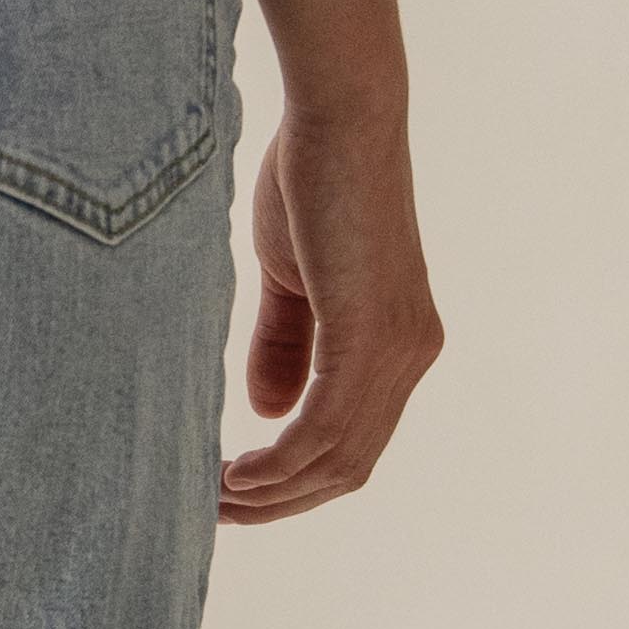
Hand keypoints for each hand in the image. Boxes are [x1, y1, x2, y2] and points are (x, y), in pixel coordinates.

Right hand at [220, 98, 439, 522]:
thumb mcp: (291, 279)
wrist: (339, 117)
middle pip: (352, 465)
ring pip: (340, 458)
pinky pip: (327, 428)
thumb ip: (284, 345)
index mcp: (400, 343)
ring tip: (216, 499)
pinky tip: (238, 473)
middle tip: (217, 511)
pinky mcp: (371, 337)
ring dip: (275, 491)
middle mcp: (413, 355)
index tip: (238, 491)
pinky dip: (281, 461)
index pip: (355, 440)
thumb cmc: (312, 179)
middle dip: (283, 500)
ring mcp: (399, 350)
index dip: (298, 478)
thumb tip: (267, 412)